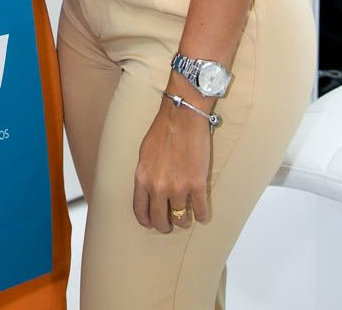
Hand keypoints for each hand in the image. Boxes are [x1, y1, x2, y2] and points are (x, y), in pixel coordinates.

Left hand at [133, 101, 210, 232]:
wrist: (182, 117)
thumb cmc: (162, 131)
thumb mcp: (144, 154)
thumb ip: (146, 175)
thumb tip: (149, 191)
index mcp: (142, 178)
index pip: (140, 211)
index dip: (147, 221)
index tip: (152, 223)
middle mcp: (158, 187)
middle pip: (160, 219)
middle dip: (165, 225)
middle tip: (170, 224)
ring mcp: (178, 187)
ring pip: (181, 218)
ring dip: (183, 220)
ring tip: (185, 216)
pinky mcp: (197, 185)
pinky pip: (199, 210)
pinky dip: (200, 215)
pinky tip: (200, 213)